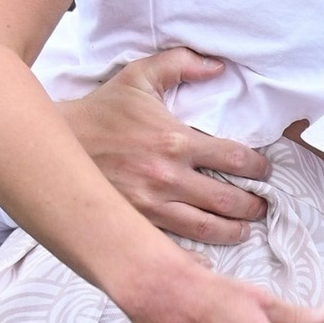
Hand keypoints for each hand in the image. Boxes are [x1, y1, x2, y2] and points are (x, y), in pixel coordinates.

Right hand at [61, 50, 273, 242]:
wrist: (58, 144)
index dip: (258, 167)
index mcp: (175, 140)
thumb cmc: (102, 110)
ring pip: (205, 228)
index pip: (234, 158)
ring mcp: (151, 205)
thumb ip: (181, 63)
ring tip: (244, 229)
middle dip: (253, 205)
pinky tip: (210, 259)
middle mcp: (167, 177)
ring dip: (233, 232)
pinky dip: (195, 257)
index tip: (265, 171)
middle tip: (262, 206)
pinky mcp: (135, 223)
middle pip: (227, 200)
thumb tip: (218, 66)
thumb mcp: (140, 76)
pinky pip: (173, 246)